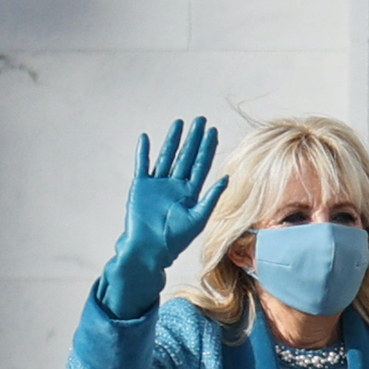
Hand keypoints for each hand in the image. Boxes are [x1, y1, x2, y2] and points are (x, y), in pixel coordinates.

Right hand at [97, 117, 226, 318]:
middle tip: (201, 120)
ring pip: (167, 156)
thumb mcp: (198, 218)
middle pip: (186, 156)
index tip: (214, 131)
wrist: (149, 249)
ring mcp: (158, 185)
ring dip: (172, 140)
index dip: (208, 148)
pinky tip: (146, 138)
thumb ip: (211, 198)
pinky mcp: (141, 187)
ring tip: (179, 123)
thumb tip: (227, 179)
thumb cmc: (175, 239)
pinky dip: (144, 152)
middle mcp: (176, 186)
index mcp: (191, 193)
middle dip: (194, 138)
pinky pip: (143, 165)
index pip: (201, 165)